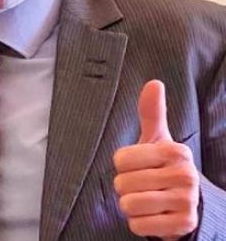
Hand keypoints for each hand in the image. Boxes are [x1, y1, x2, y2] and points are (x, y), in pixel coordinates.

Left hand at [113, 80, 198, 238]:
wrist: (189, 205)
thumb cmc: (163, 167)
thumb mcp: (158, 141)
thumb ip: (151, 113)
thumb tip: (154, 82)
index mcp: (175, 152)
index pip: (120, 159)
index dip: (123, 166)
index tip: (139, 167)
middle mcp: (185, 175)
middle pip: (122, 184)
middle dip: (125, 188)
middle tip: (143, 187)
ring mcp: (186, 202)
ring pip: (128, 205)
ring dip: (131, 206)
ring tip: (147, 201)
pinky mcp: (182, 225)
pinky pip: (138, 225)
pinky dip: (140, 224)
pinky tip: (154, 217)